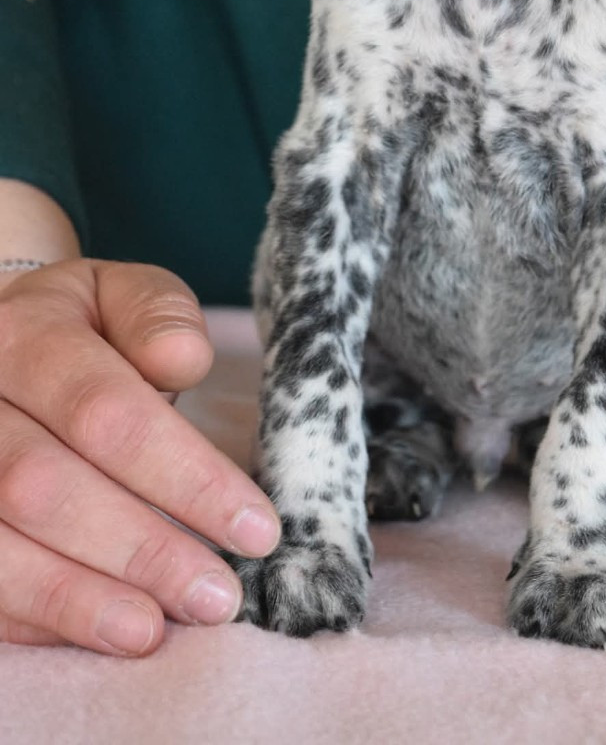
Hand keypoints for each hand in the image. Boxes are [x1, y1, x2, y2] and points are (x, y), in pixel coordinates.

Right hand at [0, 260, 279, 652]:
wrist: (0, 343)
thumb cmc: (83, 327)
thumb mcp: (125, 296)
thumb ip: (159, 318)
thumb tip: (185, 358)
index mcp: (25, 332)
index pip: (106, 411)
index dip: (185, 476)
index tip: (256, 529)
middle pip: (45, 487)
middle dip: (139, 549)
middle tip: (216, 595)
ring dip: (80, 599)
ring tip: (155, 631)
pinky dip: (38, 617)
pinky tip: (100, 632)